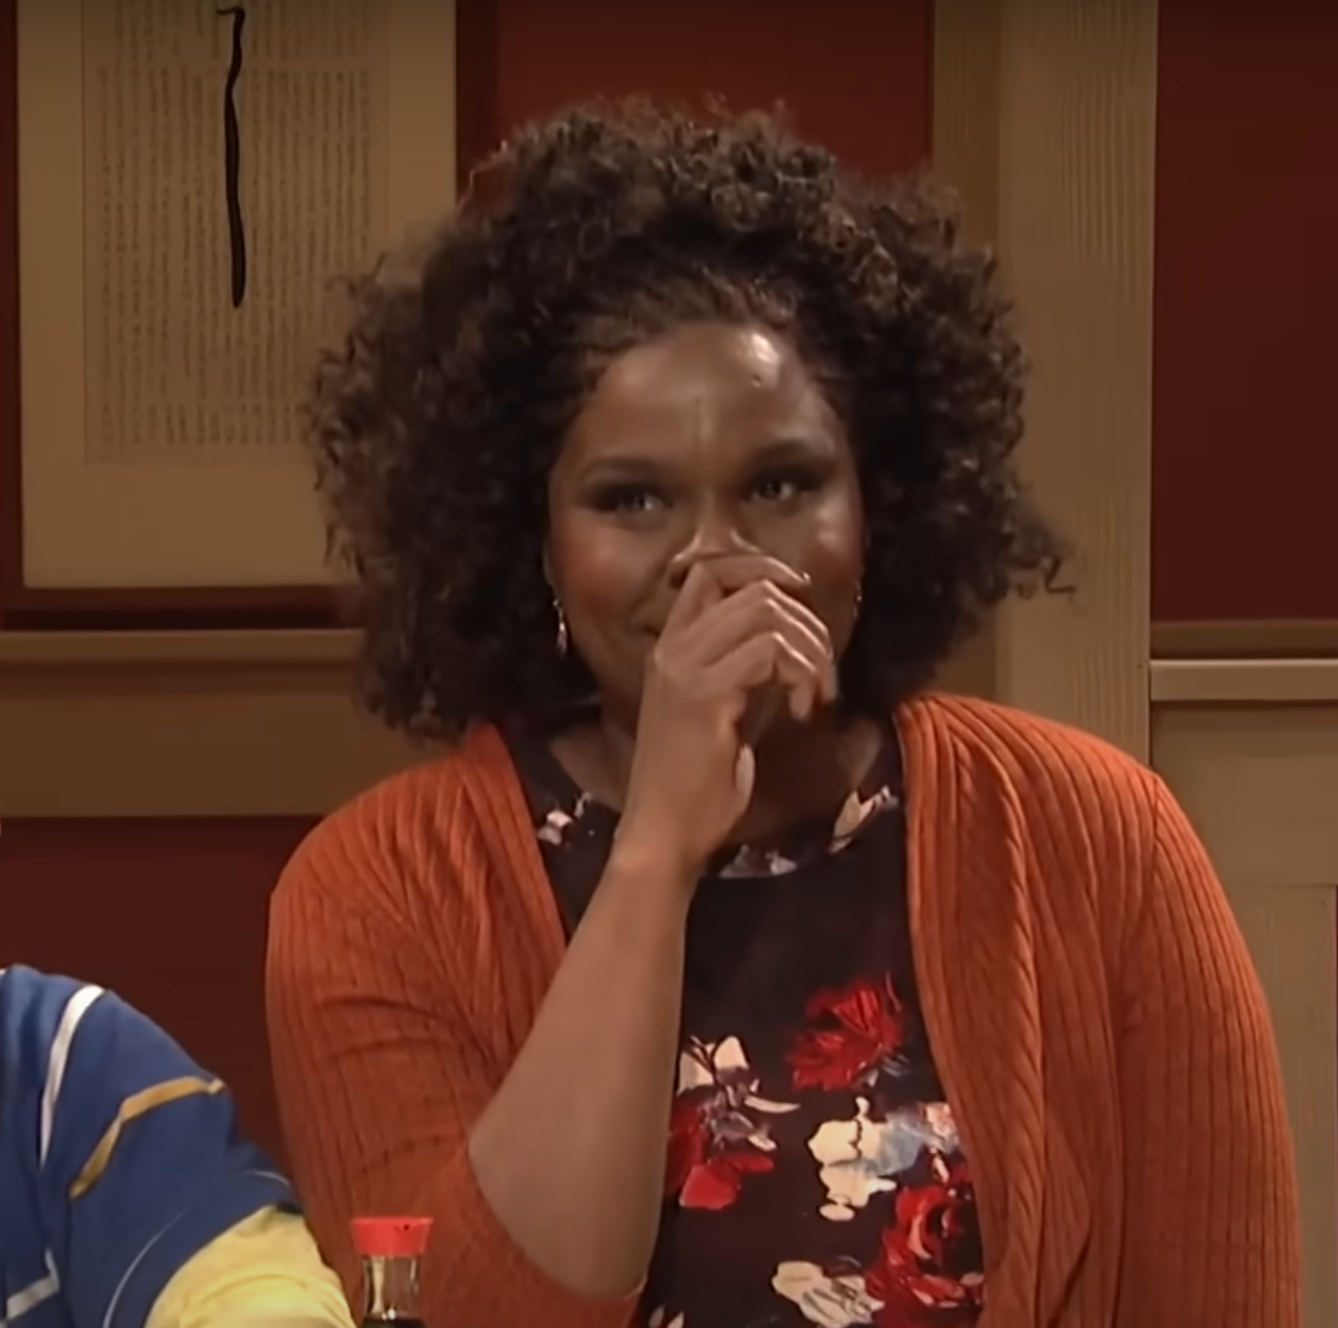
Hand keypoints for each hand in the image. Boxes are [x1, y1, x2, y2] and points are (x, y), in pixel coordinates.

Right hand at [613, 556, 837, 882]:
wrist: (665, 834)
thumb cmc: (697, 786)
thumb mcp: (727, 713)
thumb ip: (749, 673)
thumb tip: (795, 644)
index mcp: (671, 648)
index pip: (711, 571)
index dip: (764, 573)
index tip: (801, 611)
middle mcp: (673, 648)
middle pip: (752, 588)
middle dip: (806, 623)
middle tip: (822, 673)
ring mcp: (685, 669)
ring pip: (766, 612)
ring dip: (810, 649)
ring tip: (816, 694)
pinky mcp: (704, 696)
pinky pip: (769, 652)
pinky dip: (802, 674)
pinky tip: (804, 710)